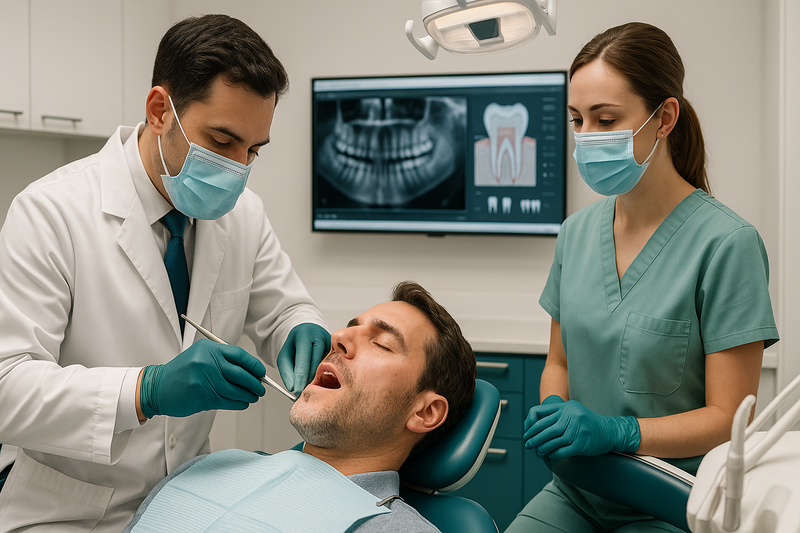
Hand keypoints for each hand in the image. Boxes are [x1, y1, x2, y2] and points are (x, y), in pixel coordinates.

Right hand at [139, 339, 265, 417]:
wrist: (158, 387)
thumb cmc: (183, 371)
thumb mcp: (201, 355)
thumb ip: (223, 359)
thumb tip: (251, 371)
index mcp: (209, 348)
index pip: (239, 355)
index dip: (254, 365)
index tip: (261, 372)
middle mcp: (207, 362)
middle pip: (240, 374)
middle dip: (255, 383)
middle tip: (261, 388)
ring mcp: (204, 379)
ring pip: (235, 390)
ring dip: (248, 395)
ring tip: (254, 397)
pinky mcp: (201, 396)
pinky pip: (227, 401)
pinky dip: (239, 403)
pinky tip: (243, 403)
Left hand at [276, 323, 330, 394]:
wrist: (309, 331)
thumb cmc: (297, 343)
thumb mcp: (285, 355)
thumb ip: (287, 371)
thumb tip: (292, 387)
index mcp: (305, 334)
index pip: (303, 360)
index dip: (300, 378)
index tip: (297, 390)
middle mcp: (320, 336)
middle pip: (316, 364)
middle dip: (309, 380)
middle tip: (302, 390)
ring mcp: (332, 343)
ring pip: (326, 367)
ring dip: (317, 378)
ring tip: (310, 381)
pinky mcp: (339, 348)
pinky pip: (332, 366)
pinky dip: (324, 373)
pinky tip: (319, 374)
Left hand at [523, 399, 639, 464]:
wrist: (610, 432)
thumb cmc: (588, 424)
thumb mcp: (573, 413)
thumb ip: (556, 415)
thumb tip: (533, 424)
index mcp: (566, 406)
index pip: (540, 413)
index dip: (531, 425)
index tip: (527, 433)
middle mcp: (572, 415)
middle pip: (545, 428)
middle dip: (534, 438)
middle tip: (528, 445)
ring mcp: (578, 429)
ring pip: (553, 440)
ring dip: (542, 448)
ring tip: (537, 452)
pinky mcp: (582, 443)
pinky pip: (563, 450)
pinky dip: (554, 455)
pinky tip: (549, 458)